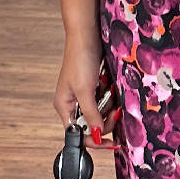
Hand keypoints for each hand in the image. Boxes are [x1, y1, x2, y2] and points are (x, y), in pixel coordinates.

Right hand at [55, 34, 118, 148]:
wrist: (87, 35)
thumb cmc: (80, 59)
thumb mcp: (85, 90)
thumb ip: (91, 114)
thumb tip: (96, 134)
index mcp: (64, 107)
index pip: (78, 134)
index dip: (94, 139)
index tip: (110, 143)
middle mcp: (73, 104)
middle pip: (92, 124)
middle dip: (105, 119)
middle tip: (115, 111)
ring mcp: (84, 95)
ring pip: (101, 113)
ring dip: (109, 105)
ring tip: (110, 91)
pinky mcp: (94, 87)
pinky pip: (106, 100)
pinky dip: (110, 96)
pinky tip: (109, 85)